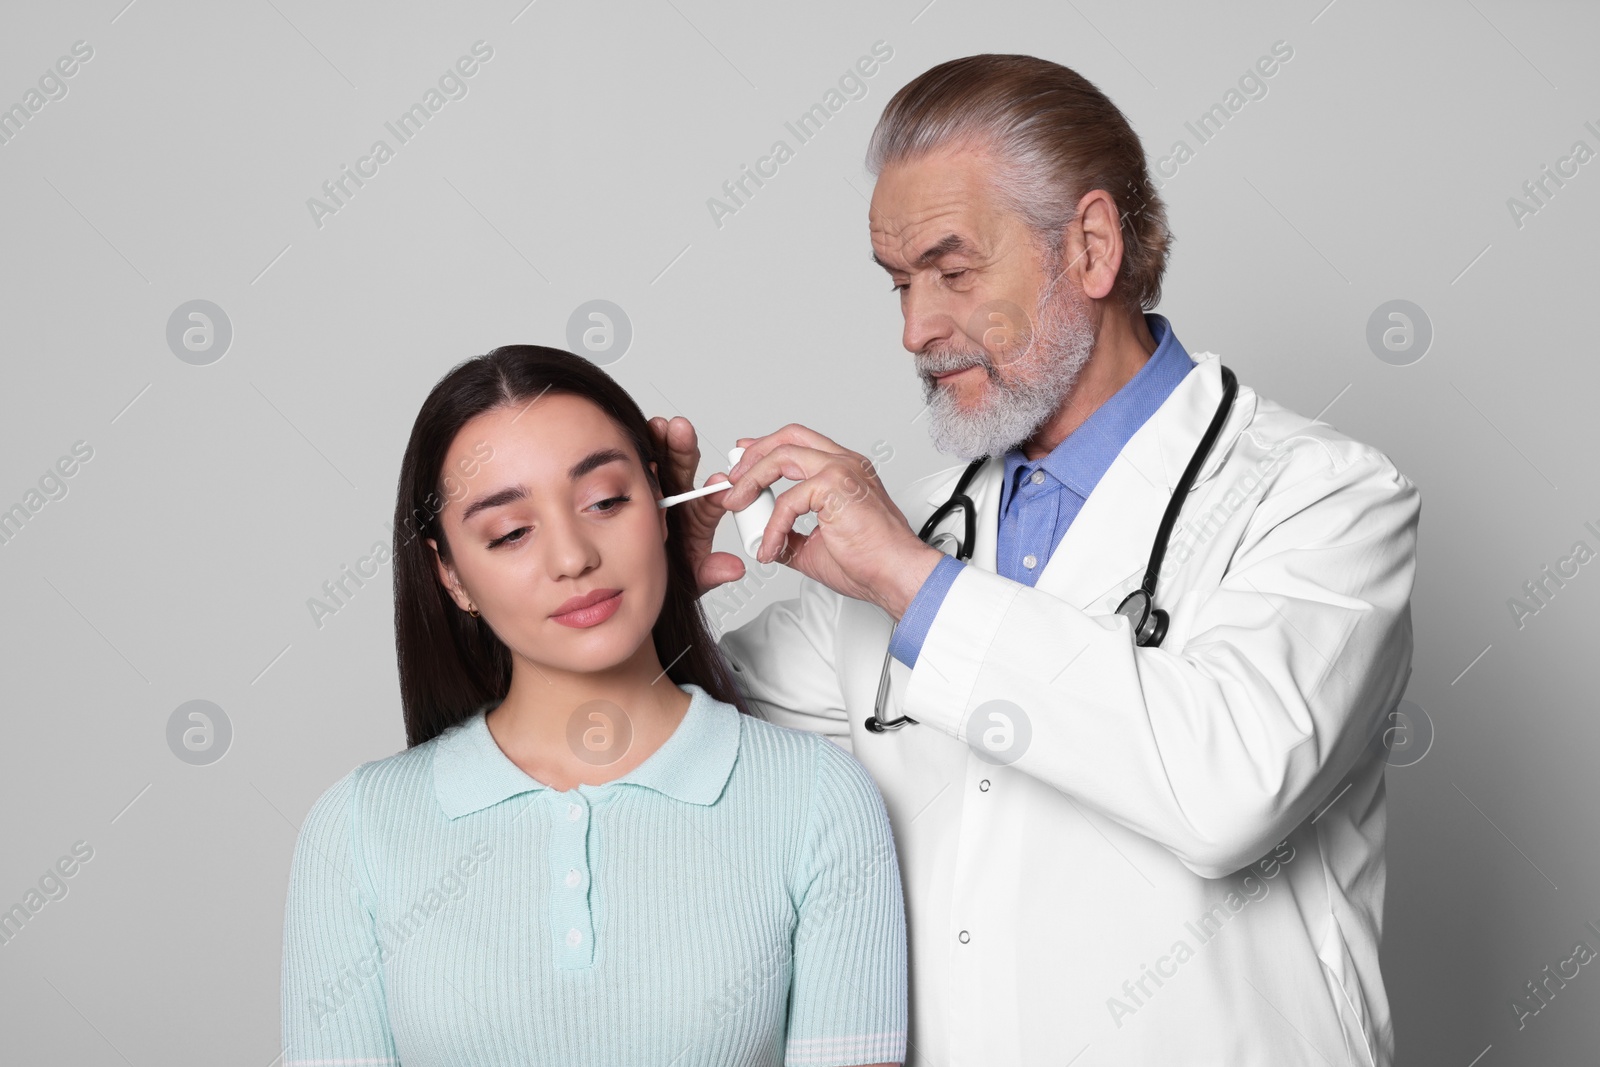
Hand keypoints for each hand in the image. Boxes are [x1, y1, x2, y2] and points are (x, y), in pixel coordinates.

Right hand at [646, 415, 747, 596]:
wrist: (642, 580)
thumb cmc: (671, 577)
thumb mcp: (693, 579)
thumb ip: (712, 573)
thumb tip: (734, 568)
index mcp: (699, 519)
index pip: (710, 502)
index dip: (715, 492)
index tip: (719, 484)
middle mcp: (681, 500)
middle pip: (685, 471)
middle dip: (684, 450)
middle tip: (682, 432)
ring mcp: (660, 490)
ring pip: (663, 461)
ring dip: (663, 442)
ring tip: (660, 426)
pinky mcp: (640, 486)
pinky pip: (641, 464)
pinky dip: (640, 449)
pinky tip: (639, 434)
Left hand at [722, 424, 944, 619]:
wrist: (895, 575)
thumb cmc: (870, 562)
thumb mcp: (814, 546)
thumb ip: (791, 534)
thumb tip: (769, 538)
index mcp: (845, 471)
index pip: (799, 444)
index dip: (766, 449)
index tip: (744, 462)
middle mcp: (845, 463)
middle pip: (788, 437)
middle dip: (753, 454)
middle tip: (733, 479)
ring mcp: (842, 470)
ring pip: (782, 456)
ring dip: (752, 480)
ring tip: (737, 504)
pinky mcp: (835, 485)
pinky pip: (787, 500)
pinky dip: (773, 525)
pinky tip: (771, 545)